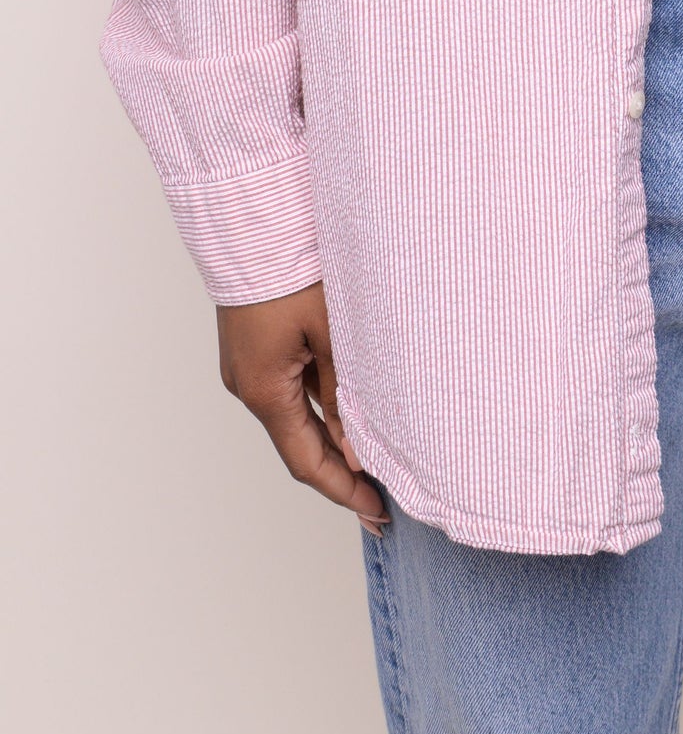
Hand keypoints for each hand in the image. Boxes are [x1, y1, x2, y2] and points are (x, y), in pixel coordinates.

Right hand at [217, 280, 388, 533]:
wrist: (255, 220)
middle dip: (342, 472)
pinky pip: (292, 388)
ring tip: (376, 459)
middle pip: (301, 444)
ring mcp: (249, 366)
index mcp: (264, 389)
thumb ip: (344, 392)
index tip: (376, 513)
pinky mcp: (256, 347)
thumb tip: (358, 448)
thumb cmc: (291, 268)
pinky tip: (352, 413)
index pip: (307, 462)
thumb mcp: (331, 331)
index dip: (343, 491)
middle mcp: (248, 385)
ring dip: (334, 439)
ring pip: (298, 415)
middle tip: (382, 499)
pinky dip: (321, 406)